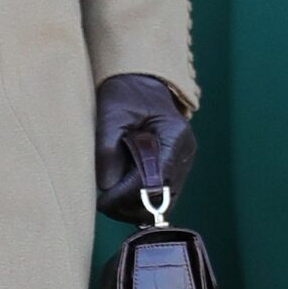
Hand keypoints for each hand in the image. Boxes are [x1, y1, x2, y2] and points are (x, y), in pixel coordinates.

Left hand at [94, 74, 194, 223]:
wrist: (139, 82)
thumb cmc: (125, 94)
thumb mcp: (111, 114)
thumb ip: (107, 148)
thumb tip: (107, 186)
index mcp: (175, 136)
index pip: (157, 179)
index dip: (129, 195)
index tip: (104, 202)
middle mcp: (184, 153)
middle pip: (164, 198)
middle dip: (132, 206)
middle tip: (103, 203)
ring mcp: (180, 163)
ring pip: (163, 202)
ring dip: (134, 206)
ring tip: (108, 199)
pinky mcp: (171, 169)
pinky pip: (158, 195)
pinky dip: (138, 200)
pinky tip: (118, 194)